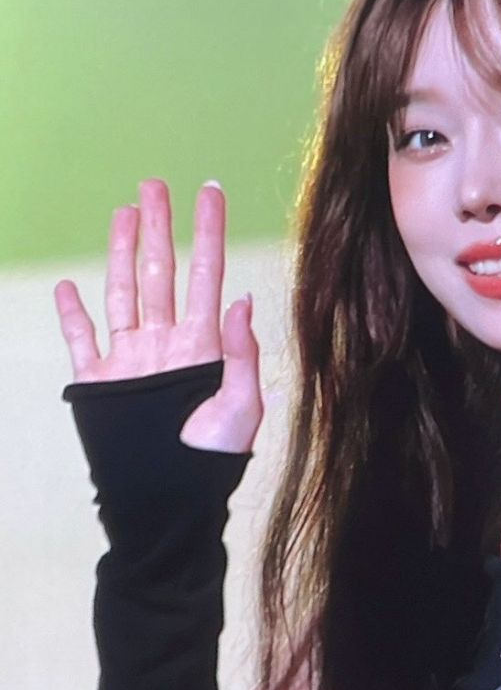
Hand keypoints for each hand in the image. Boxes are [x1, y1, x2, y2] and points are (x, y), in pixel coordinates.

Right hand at [54, 179, 262, 453]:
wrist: (169, 505)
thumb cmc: (213, 462)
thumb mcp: (242, 408)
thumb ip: (242, 353)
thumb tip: (241, 299)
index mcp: (204, 345)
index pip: (207, 274)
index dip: (209, 232)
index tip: (210, 192)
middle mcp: (166, 344)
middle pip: (160, 271)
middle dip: (158, 226)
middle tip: (155, 183)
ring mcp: (131, 361)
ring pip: (123, 292)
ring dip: (120, 252)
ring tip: (124, 212)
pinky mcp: (100, 384)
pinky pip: (82, 340)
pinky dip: (72, 313)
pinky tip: (69, 286)